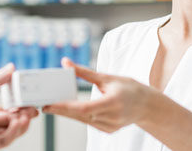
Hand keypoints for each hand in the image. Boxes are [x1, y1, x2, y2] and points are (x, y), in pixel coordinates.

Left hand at [0, 64, 38, 150]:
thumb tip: (11, 68)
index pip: (7, 108)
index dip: (19, 105)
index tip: (30, 101)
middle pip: (10, 121)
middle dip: (23, 116)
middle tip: (32, 110)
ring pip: (9, 132)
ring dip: (19, 125)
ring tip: (24, 118)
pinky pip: (2, 142)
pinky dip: (11, 134)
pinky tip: (15, 124)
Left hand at [42, 58, 156, 132]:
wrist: (148, 106)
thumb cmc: (129, 88)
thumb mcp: (107, 77)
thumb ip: (84, 72)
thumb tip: (66, 63)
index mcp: (113, 102)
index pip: (83, 108)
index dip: (64, 107)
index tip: (49, 104)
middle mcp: (112, 117)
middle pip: (79, 115)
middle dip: (60, 110)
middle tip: (44, 104)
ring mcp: (110, 126)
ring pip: (82, 120)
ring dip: (67, 113)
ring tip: (51, 106)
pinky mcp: (108, 130)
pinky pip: (88, 123)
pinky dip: (78, 116)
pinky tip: (68, 110)